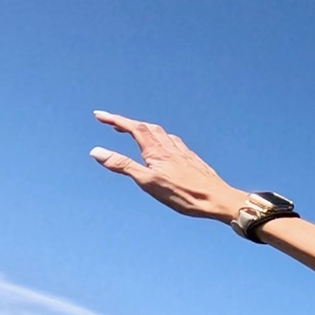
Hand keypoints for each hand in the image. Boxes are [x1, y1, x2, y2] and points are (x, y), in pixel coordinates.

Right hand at [89, 111, 251, 222]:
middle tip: (113, 124)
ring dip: (145, 129)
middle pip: (147, 127)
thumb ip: (123, 166)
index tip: (99, 115)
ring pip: (162, 133)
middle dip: (128, 123)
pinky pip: (174, 142)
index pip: (133, 128)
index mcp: (157, 151)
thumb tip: (97, 151)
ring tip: (135, 132)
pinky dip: (162, 138)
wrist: (217, 199)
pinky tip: (166, 146)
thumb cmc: (184, 194)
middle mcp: (170, 147)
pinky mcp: (192, 160)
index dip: (115, 119)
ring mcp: (183, 152)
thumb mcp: (148, 182)